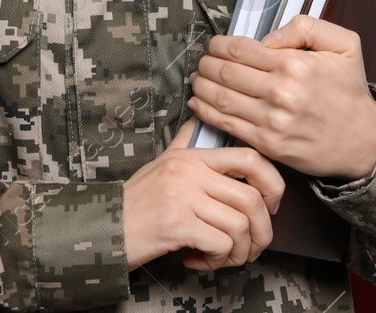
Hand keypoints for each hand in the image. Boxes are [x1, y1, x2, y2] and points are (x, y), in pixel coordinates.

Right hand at [121, 120, 284, 271]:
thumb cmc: (135, 203)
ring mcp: (183, 197)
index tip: (271, 205)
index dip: (273, 183)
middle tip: (250, 246)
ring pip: (240, 226)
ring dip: (238, 252)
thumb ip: (185, 141)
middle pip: (252, 199)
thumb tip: (200, 115)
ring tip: (220, 257)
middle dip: (261, 232)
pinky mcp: (177, 224)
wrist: (102, 228)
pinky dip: (216, 260)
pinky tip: (198, 260)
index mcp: (191, 157)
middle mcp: (189, 172)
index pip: (249, 158)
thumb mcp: (161, 163)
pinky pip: (221, 244)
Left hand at [188, 15, 375, 181]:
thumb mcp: (344, 44)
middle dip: (206, 64)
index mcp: (295, 65)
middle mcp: (281, 93)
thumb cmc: (349, 91)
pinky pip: (227, 125)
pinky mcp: (268, 144)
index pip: (240, 49)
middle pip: (224, 73)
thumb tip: (266, 37)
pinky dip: (206, 112)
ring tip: (196, 78)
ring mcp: (272, 121)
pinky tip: (197, 103)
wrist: (363, 140)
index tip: (214, 45)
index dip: (218, 45)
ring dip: (201, 86)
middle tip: (202, 61)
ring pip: (221, 99)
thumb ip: (306, 27)